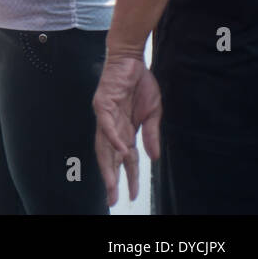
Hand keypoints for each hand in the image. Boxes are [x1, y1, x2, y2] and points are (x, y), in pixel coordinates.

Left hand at [93, 51, 161, 205]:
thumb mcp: (152, 113)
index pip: (125, 159)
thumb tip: (154, 158)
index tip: (131, 196)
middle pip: (110, 157)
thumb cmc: (140, 84)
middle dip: (112, 179)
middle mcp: (111, 125)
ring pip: (104, 145)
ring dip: (108, 165)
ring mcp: (105, 115)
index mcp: (124, 129)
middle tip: (113, 199)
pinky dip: (114, 138)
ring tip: (112, 183)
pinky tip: (121, 151)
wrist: (132, 59)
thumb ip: (151, 135)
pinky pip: (107, 124)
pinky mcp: (103, 102)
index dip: (129, 177)